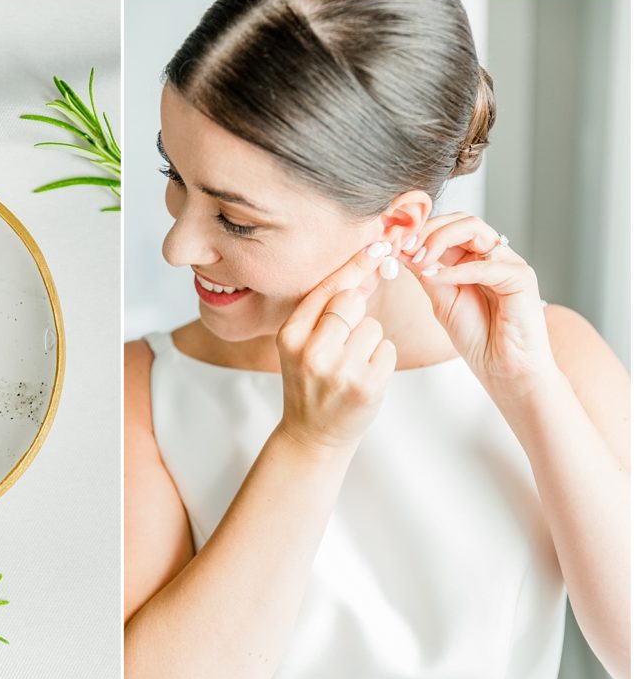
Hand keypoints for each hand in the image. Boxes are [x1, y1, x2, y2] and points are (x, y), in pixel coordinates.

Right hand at [274, 242, 396, 452]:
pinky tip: (362, 377)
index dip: (355, 265)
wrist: (312, 434)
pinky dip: (380, 359)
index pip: (327, 289)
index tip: (378, 244)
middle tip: (344, 340)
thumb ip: (326, 309)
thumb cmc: (311, 382)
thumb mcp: (302, 344)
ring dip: (369, 341)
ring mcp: (340, 371)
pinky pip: (387, 349)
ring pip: (373, 326)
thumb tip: (367, 264)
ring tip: (351, 364)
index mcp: (290, 335)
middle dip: (356, 314)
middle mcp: (312, 352)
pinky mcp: (366, 386)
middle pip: (352, 301)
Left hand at [398, 212, 558, 400]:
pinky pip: (486, 264)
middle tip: (404, 247)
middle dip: (428, 230)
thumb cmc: (477, 336)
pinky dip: (456, 269)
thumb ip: (425, 273)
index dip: (420, 231)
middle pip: (461, 220)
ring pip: (475, 229)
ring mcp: (509, 263)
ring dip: (439, 240)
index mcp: (473, 258)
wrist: (503, 369)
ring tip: (418, 260)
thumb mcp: (440, 299)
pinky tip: (434, 278)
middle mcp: (493, 255)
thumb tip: (400, 249)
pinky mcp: (522, 278)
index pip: (448, 227)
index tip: (393, 243)